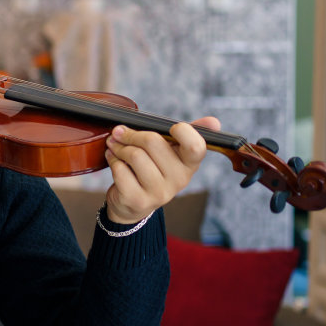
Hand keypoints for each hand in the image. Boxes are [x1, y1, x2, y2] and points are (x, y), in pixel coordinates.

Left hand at [104, 117, 219, 225]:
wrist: (134, 204)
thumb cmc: (153, 169)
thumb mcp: (172, 152)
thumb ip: (189, 133)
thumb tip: (214, 121)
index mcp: (190, 164)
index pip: (195, 146)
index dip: (183, 131)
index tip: (172, 128)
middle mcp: (179, 180)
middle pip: (152, 141)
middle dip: (131, 134)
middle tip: (120, 132)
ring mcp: (159, 192)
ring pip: (134, 155)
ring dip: (118, 147)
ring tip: (115, 146)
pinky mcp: (138, 199)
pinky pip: (120, 169)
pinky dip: (112, 160)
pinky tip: (113, 159)